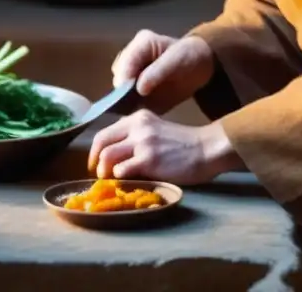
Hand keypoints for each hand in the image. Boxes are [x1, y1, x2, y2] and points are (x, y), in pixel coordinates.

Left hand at [87, 109, 240, 183]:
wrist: (206, 149)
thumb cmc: (184, 144)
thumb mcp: (156, 130)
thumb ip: (136, 137)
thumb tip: (115, 157)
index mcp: (138, 118)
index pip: (105, 132)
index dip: (95, 151)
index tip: (96, 163)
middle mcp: (137, 126)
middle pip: (101, 143)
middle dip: (95, 161)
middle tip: (99, 174)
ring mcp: (143, 143)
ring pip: (107, 157)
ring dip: (105, 172)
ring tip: (111, 181)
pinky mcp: (149, 160)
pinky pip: (122, 171)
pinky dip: (119, 179)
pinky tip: (127, 184)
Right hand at [112, 30, 214, 113]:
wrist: (199, 66)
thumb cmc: (189, 56)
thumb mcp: (177, 60)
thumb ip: (158, 72)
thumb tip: (139, 88)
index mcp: (141, 44)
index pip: (125, 62)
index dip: (124, 79)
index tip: (127, 95)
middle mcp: (132, 57)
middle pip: (118, 77)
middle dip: (122, 92)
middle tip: (132, 105)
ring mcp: (132, 74)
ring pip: (119, 90)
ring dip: (125, 101)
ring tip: (136, 110)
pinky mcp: (136, 89)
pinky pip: (128, 100)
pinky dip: (132, 107)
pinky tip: (139, 112)